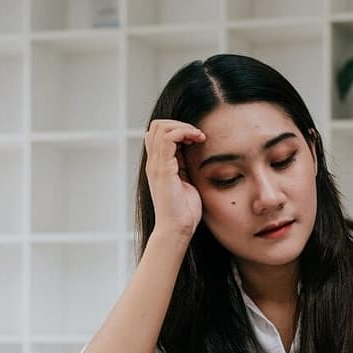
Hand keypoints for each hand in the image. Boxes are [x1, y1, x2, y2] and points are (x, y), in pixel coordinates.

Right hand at [144, 119, 205, 236]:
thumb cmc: (184, 211)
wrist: (177, 228)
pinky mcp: (163, 169)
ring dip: (183, 127)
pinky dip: (184, 132)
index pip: (159, 134)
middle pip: (157, 126)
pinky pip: (168, 138)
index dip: (177, 129)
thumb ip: (184, 166)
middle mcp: (154, 163)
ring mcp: (156, 165)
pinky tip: (196, 140)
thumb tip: (191, 152)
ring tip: (198, 137)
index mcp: (158, 165)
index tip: (196, 139)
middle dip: (180, 124)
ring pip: (161, 127)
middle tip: (197, 136)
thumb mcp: (186, 182)